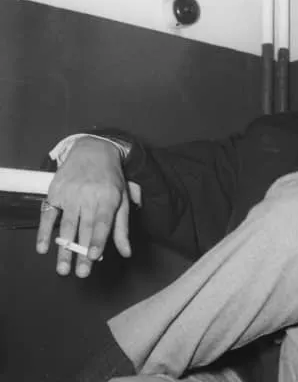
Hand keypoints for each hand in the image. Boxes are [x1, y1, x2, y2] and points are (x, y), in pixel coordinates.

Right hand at [36, 136, 131, 276]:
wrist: (92, 150)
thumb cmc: (111, 179)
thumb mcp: (122, 199)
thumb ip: (122, 227)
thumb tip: (127, 252)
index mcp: (108, 197)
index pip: (102, 222)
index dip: (98, 239)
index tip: (94, 256)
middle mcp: (87, 196)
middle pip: (84, 228)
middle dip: (81, 252)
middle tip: (80, 273)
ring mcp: (69, 194)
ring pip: (66, 225)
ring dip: (63, 248)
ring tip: (63, 269)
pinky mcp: (55, 193)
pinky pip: (48, 215)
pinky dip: (44, 232)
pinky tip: (43, 248)